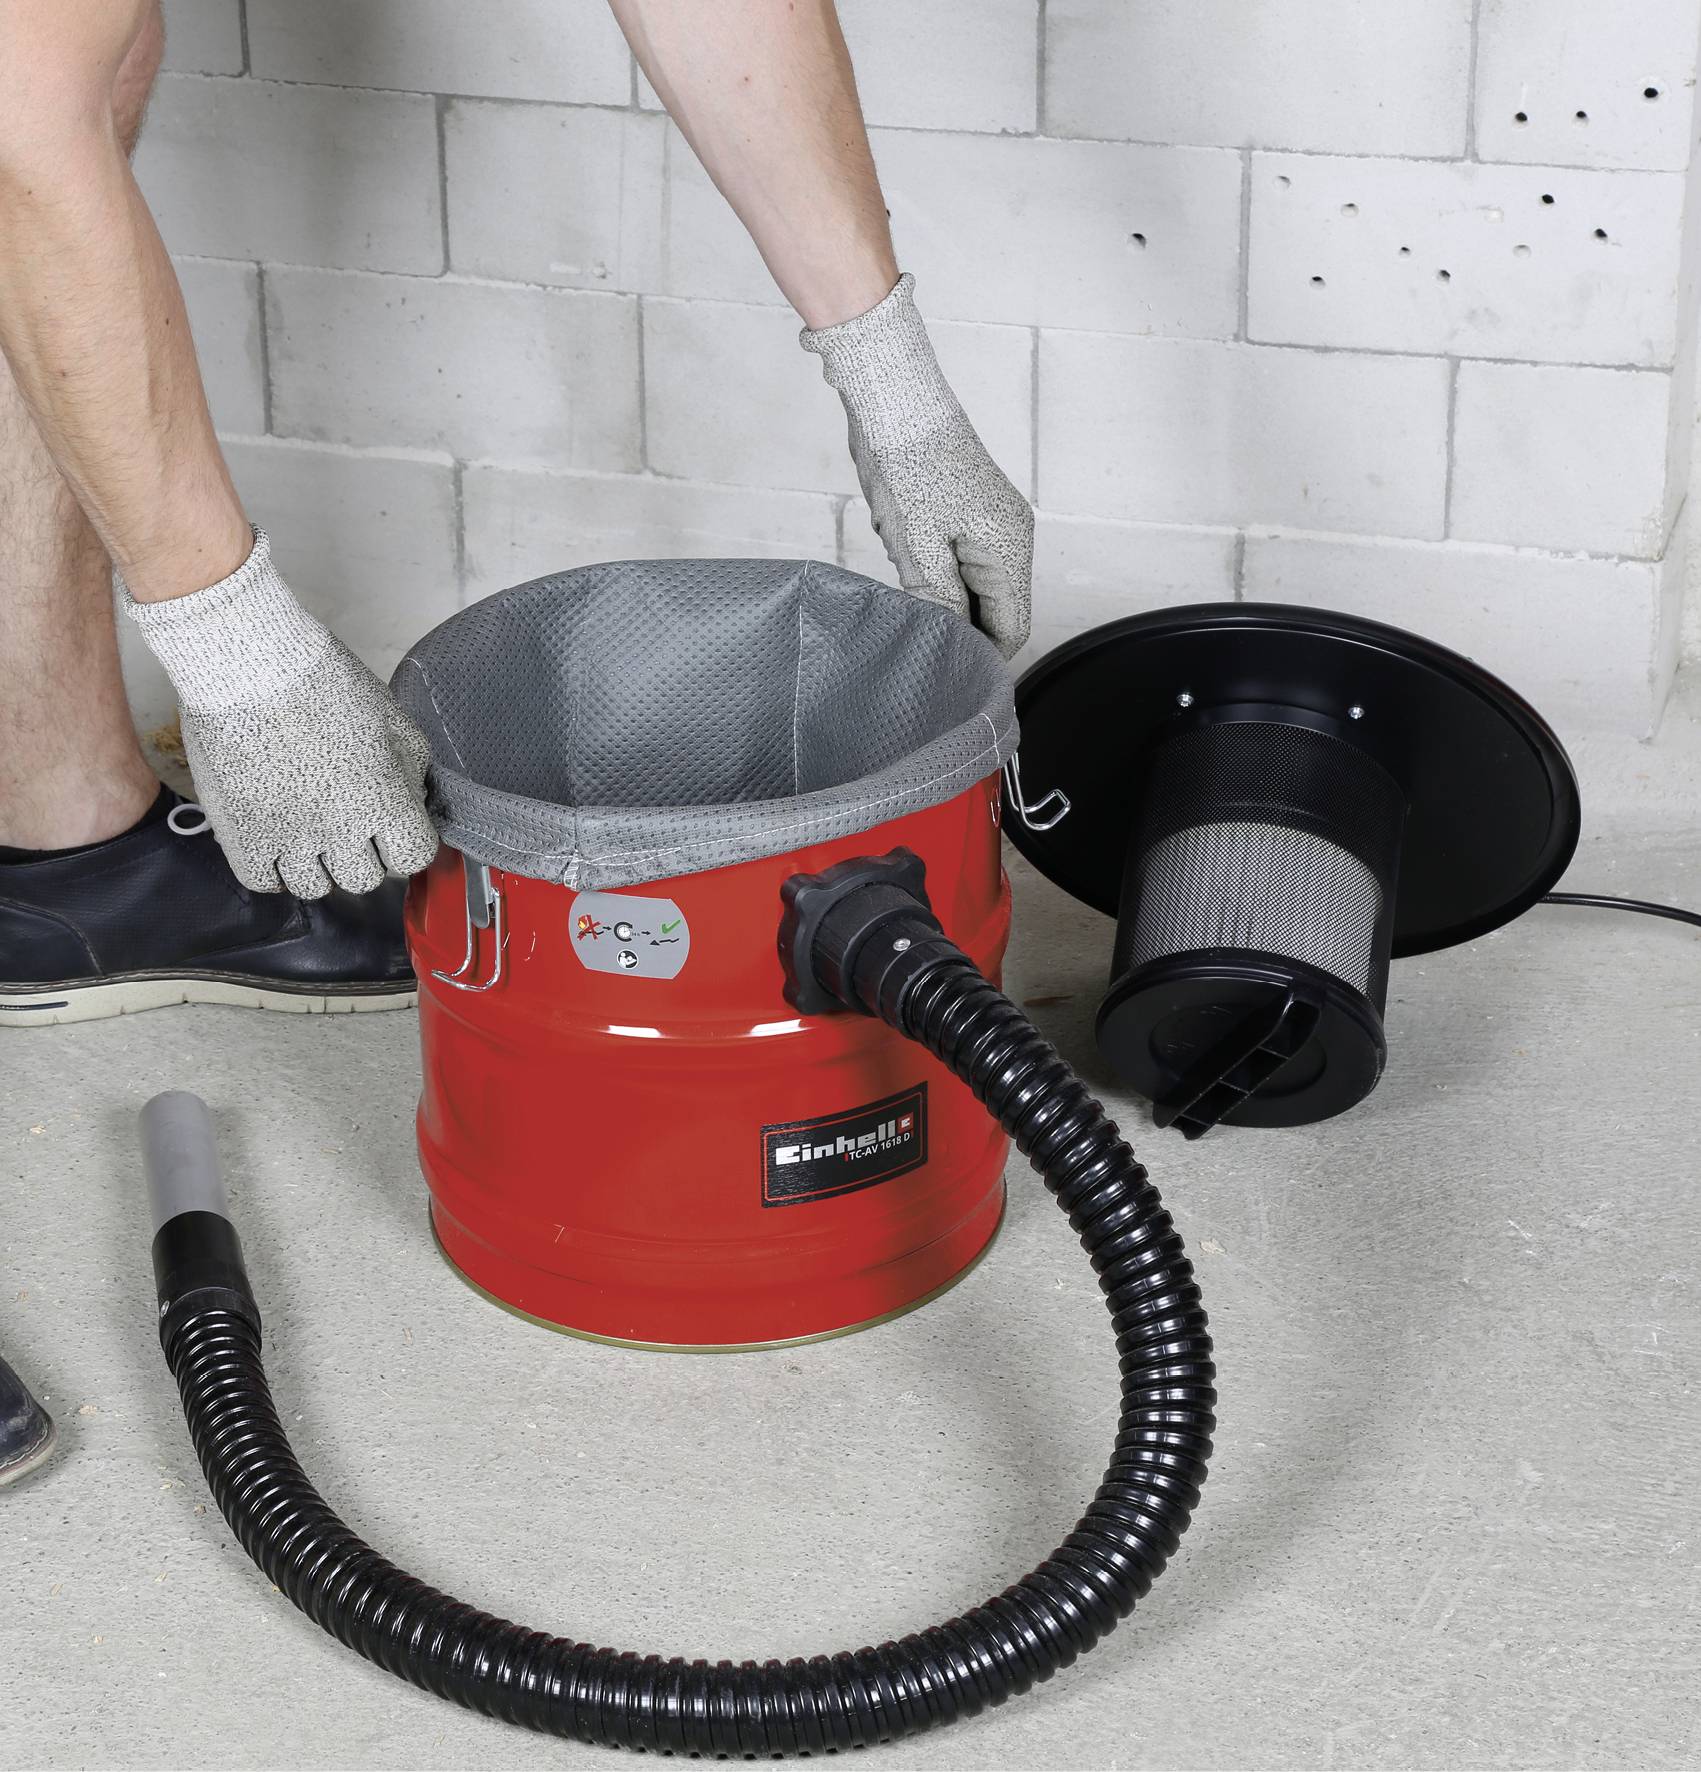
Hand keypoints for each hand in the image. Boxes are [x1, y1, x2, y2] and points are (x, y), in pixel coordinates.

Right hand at [122, 529, 437, 896]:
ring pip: (315, 887)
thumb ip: (411, 774)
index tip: (394, 829)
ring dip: (319, 865)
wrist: (250, 666)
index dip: (405, 842)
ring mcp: (289, 838)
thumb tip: (414, 804)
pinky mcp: (241, 835)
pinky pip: (263, 880)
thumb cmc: (327, 685)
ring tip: (311, 831)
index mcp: (385, 804)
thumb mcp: (394, 723)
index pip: (412, 857)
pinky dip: (274, 869)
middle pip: (365, 879)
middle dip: (364, 854)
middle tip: (349, 825)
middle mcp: (341, 832)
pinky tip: (278, 843)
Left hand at [801, 274, 1032, 657]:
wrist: (894, 397)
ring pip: (976, 587)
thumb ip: (940, 604)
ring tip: (907, 572)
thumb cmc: (905, 465)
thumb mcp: (917, 546)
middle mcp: (1014, 536)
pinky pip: (963, 560)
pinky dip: (937, 568)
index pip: (1012, 629)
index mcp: (1009, 548)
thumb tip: (953, 649)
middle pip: (996, 611)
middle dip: (956, 621)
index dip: (979, 655)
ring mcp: (997, 522)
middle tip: (912, 618)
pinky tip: (908, 550)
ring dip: (942, 593)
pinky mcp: (976, 512)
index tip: (940, 662)